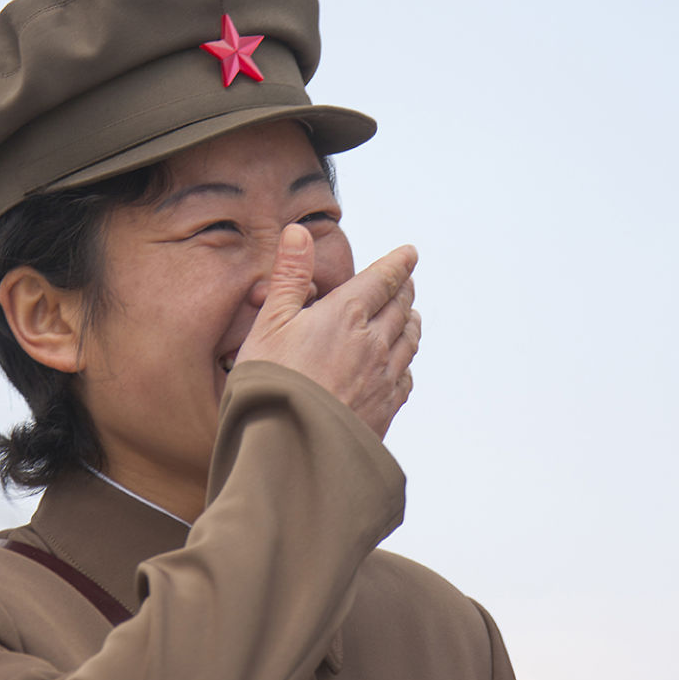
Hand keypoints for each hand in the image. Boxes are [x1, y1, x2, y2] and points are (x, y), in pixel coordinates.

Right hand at [236, 225, 420, 439]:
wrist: (291, 447)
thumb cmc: (271, 382)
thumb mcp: (269, 323)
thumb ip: (289, 277)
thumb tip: (299, 232)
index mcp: (346, 314)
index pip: (382, 279)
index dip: (397, 264)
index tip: (409, 254)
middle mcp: (374, 342)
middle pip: (400, 307)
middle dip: (404, 289)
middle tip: (406, 281)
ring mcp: (383, 377)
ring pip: (408, 340)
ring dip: (410, 322)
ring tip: (410, 316)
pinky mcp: (385, 409)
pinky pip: (405, 376)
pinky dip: (406, 361)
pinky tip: (401, 365)